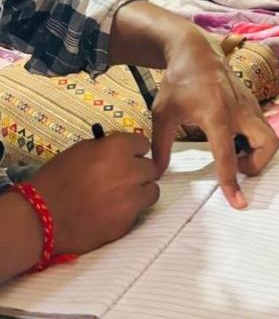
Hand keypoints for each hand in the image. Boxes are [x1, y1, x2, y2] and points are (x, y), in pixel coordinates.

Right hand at [34, 132, 157, 254]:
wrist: (39, 218)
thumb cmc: (54, 180)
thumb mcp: (81, 151)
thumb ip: (107, 148)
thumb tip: (121, 151)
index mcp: (117, 148)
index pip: (143, 144)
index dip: (133, 151)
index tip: (126, 157)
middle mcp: (130, 170)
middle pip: (150, 168)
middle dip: (138, 171)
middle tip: (123, 178)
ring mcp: (130, 198)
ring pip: (151, 191)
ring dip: (140, 191)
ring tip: (123, 196)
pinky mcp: (126, 222)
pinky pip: (139, 212)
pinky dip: (129, 211)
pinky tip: (112, 212)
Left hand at [151, 31, 278, 208]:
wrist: (196, 51)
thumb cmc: (178, 82)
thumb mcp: (162, 113)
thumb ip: (160, 145)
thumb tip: (157, 173)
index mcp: (216, 114)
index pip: (228, 155)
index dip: (232, 182)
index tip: (239, 203)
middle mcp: (240, 110)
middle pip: (268, 144)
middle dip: (258, 164)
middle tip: (236, 165)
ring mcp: (250, 104)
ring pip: (271, 136)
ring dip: (258, 152)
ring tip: (233, 151)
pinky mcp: (253, 102)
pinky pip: (264, 127)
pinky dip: (256, 140)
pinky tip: (235, 138)